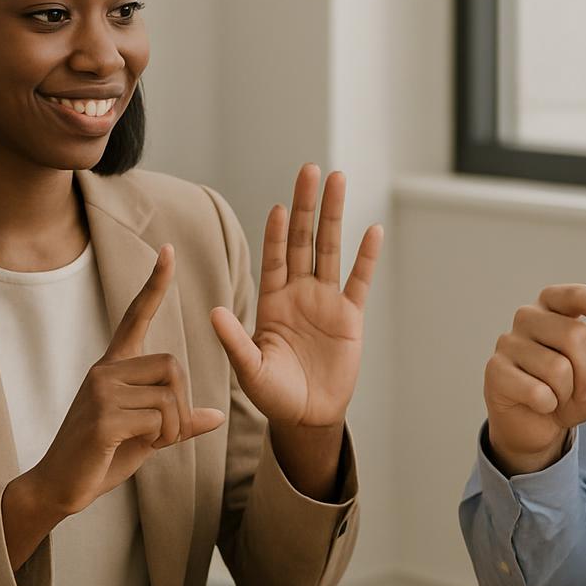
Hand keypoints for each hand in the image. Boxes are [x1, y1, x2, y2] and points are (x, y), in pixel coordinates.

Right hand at [24, 244, 226, 518]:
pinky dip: (162, 438)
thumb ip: (177, 420)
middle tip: (165, 432)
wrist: (61, 486)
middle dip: (181, 404)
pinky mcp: (102, 418)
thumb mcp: (147, 434)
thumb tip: (216, 416)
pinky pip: (158, 419)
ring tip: (150, 443)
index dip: (153, 285)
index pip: (135, 316)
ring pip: (169, 396)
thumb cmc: (103, 456)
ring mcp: (101, 391)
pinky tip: (139, 448)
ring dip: (173, 427)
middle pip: (173, 365)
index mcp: (113, 367)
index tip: (167, 250)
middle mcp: (105, 370)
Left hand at [209, 164, 382, 432]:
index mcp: (271, 301)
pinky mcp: (350, 316)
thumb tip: (213, 312)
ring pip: (330, 249)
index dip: (278, 233)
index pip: (275, 257)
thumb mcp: (249, 368)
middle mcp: (298, 292)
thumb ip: (235, 340)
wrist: (307, 416)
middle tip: (310, 170)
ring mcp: (326, 300)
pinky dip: (366, 256)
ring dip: (334, 215)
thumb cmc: (273, 394)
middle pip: (304, 239)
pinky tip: (372, 229)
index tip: (281, 207)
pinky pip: (359, 280)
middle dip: (306, 205)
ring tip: (339, 179)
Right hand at [483, 284, 585, 475]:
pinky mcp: (495, 370)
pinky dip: (549, 405)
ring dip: (567, 393)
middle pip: (574, 334)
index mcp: (553, 307)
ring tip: (559, 397)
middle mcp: (527, 317)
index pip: (576, 295)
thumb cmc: (567, 393)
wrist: (533, 424)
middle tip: (583, 391)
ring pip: (557, 367)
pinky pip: (537, 390)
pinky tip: (541, 405)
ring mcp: (507, 342)